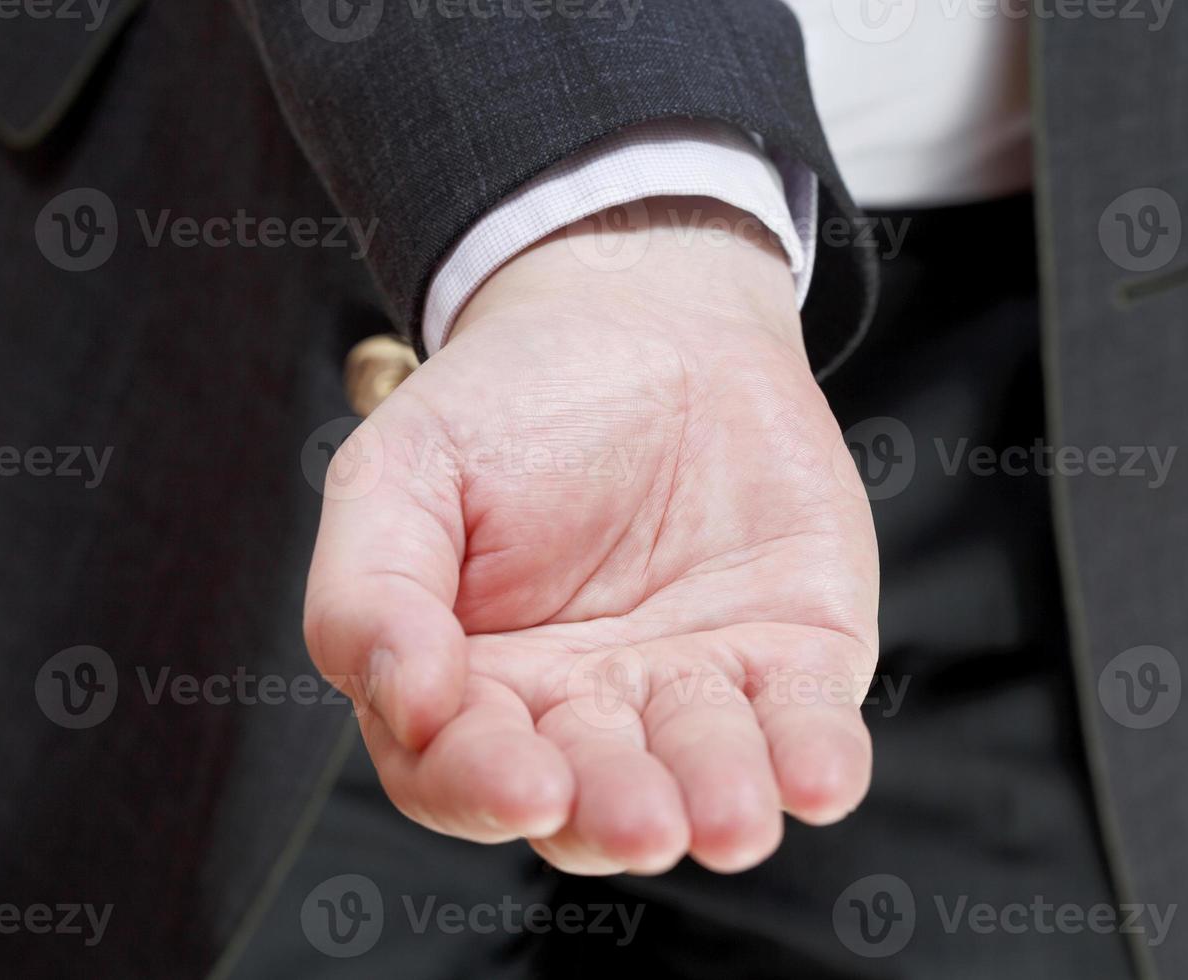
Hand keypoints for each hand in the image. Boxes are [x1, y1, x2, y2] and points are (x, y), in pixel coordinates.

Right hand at [304, 198, 879, 874]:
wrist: (644, 319)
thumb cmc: (508, 404)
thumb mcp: (402, 470)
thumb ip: (369, 589)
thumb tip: (405, 700)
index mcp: (479, 686)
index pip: (464, 772)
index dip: (484, 788)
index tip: (522, 782)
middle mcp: (589, 712)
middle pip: (594, 798)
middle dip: (616, 813)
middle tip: (640, 819)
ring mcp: (695, 689)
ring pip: (707, 777)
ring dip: (720, 803)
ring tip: (731, 817)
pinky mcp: (790, 654)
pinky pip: (806, 723)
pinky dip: (815, 757)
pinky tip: (818, 779)